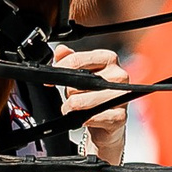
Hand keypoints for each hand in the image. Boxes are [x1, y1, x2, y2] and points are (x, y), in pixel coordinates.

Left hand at [49, 45, 130, 164]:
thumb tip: (61, 50)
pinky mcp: (119, 116)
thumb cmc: (94, 95)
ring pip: (81, 101)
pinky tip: (84, 118)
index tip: (50, 79)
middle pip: (78, 82)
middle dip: (69, 91)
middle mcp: (119, 75)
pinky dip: (82, 120)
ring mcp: (121, 96)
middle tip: (74, 95)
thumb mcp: (81, 74)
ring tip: (75, 109)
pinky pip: (91, 117)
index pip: (77, 60)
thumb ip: (70, 59)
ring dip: (71, 107)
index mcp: (109, 59)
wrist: (108, 121)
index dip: (59, 69)